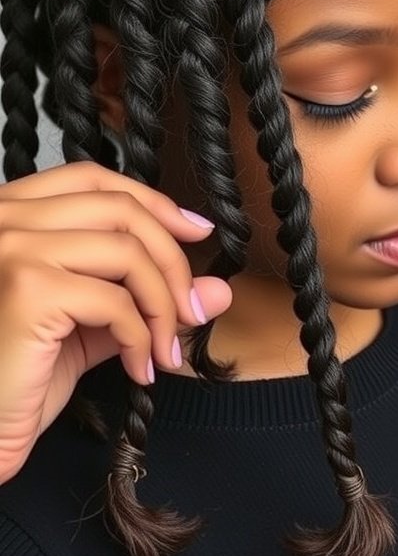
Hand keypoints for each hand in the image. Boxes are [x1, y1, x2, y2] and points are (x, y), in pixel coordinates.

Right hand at [0, 160, 231, 483]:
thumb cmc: (18, 375)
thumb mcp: (89, 324)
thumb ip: (144, 298)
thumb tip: (218, 289)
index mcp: (12, 211)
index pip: (95, 180)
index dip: (153, 201)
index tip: (196, 232)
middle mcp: (7, 218)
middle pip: (120, 210)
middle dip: (172, 259)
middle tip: (193, 309)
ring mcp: (16, 248)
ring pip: (127, 253)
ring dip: (163, 304)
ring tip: (164, 349)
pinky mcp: (29, 289)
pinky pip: (116, 301)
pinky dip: (142, 337)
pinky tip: (138, 369)